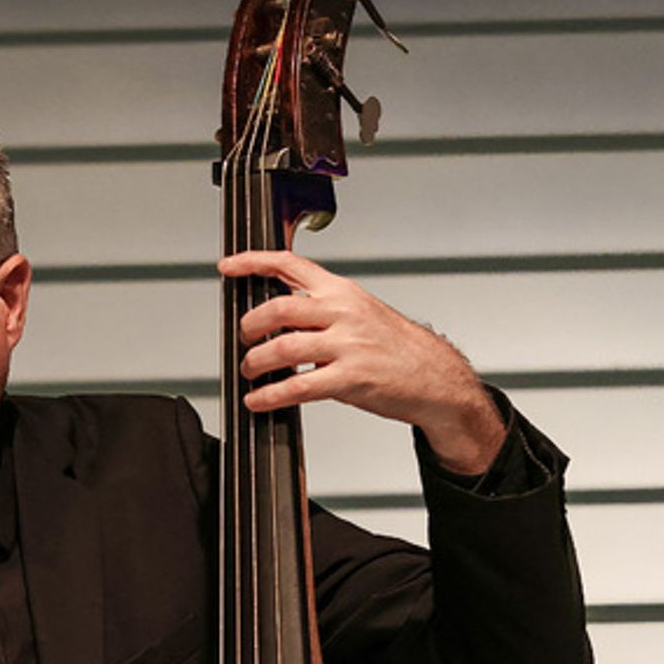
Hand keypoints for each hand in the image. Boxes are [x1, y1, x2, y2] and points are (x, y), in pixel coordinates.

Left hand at [221, 249, 505, 473]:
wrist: (436, 377)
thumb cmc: (397, 347)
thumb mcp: (361, 311)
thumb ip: (323, 308)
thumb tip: (280, 314)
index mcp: (342, 291)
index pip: (290, 264)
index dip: (253, 262)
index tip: (228, 266)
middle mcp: (343, 312)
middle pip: (276, 308)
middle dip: (249, 326)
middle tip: (245, 340)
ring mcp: (347, 345)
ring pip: (281, 348)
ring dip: (255, 363)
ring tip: (250, 372)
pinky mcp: (350, 378)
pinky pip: (297, 386)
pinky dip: (270, 396)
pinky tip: (259, 401)